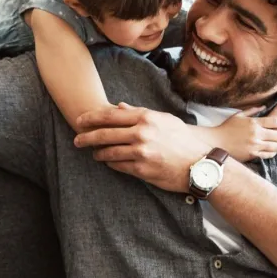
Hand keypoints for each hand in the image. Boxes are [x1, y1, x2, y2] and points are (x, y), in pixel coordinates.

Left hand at [75, 103, 211, 192]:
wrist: (199, 164)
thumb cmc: (183, 140)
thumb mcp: (164, 120)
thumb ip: (139, 113)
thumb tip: (118, 107)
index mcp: (146, 118)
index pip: (110, 115)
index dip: (92, 118)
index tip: (80, 121)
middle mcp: (141, 133)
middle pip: (104, 134)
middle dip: (87, 137)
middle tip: (77, 140)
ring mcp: (140, 152)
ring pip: (109, 152)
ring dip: (98, 153)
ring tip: (94, 153)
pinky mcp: (141, 169)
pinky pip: (118, 166)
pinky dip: (111, 164)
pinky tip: (108, 163)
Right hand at [216, 106, 276, 160]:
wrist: (216, 142)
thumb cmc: (226, 128)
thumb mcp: (238, 115)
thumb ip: (252, 110)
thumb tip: (263, 106)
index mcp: (254, 123)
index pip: (275, 122)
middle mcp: (256, 134)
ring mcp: (254, 145)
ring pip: (274, 146)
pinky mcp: (251, 154)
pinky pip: (266, 154)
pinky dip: (272, 153)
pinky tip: (273, 151)